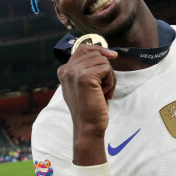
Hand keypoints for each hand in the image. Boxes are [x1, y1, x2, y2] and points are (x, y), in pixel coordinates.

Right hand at [57, 44, 117, 164]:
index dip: (99, 49)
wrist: (88, 127)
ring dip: (109, 77)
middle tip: (104, 88)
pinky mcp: (84, 77)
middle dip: (106, 70)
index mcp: (64, 70)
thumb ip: (88, 68)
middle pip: (96, 54)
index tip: (112, 55)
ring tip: (103, 92)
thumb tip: (106, 53)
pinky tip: (104, 94)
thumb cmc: (90, 108)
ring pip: (103, 61)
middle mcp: (66, 69)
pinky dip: (111, 82)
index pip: (83, 48)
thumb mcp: (85, 85)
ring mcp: (74, 72)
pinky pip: (107, 69)